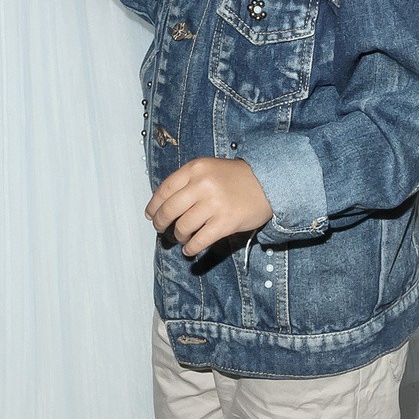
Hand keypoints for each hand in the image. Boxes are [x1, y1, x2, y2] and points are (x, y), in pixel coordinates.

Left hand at [146, 157, 272, 257]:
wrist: (268, 183)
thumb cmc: (237, 178)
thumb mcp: (209, 169)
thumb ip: (188, 181)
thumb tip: (164, 204)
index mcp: (196, 169)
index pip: (164, 190)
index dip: (154, 206)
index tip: (150, 214)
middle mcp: (202, 184)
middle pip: (169, 210)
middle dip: (160, 223)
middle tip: (160, 228)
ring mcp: (214, 204)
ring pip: (182, 227)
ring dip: (178, 236)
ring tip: (181, 237)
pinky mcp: (225, 222)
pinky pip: (199, 240)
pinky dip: (190, 248)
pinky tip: (189, 249)